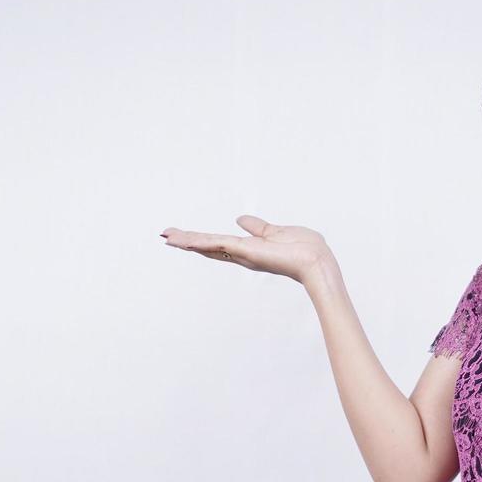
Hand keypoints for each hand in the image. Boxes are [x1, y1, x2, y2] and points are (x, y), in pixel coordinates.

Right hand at [160, 216, 332, 285]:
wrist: (316, 262)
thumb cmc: (305, 249)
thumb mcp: (277, 231)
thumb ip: (257, 227)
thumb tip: (240, 219)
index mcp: (250, 249)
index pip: (220, 244)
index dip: (201, 240)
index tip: (184, 236)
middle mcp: (242, 254)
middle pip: (208, 247)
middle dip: (187, 241)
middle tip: (165, 236)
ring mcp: (243, 254)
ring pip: (208, 246)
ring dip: (186, 241)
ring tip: (166, 237)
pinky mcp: (246, 251)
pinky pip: (218, 244)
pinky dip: (201, 242)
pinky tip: (185, 240)